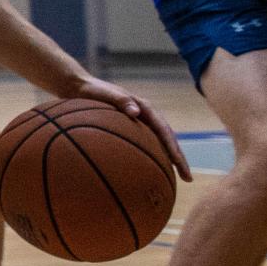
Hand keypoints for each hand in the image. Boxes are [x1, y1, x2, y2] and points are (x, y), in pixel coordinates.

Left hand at [67, 77, 191, 179]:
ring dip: (169, 159)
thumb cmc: (91, 90)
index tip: (181, 165)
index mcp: (145, 108)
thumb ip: (119, 100)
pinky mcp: (131, 126)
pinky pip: (146, 143)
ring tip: (176, 178)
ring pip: (159, 142)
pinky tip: (152, 169)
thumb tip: (135, 112)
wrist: (78, 86)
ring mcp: (140, 121)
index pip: (165, 131)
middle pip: (168, 139)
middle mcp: (146, 115)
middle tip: (188, 178)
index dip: (175, 149)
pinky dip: (153, 155)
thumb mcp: (104, 94)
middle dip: (179, 159)